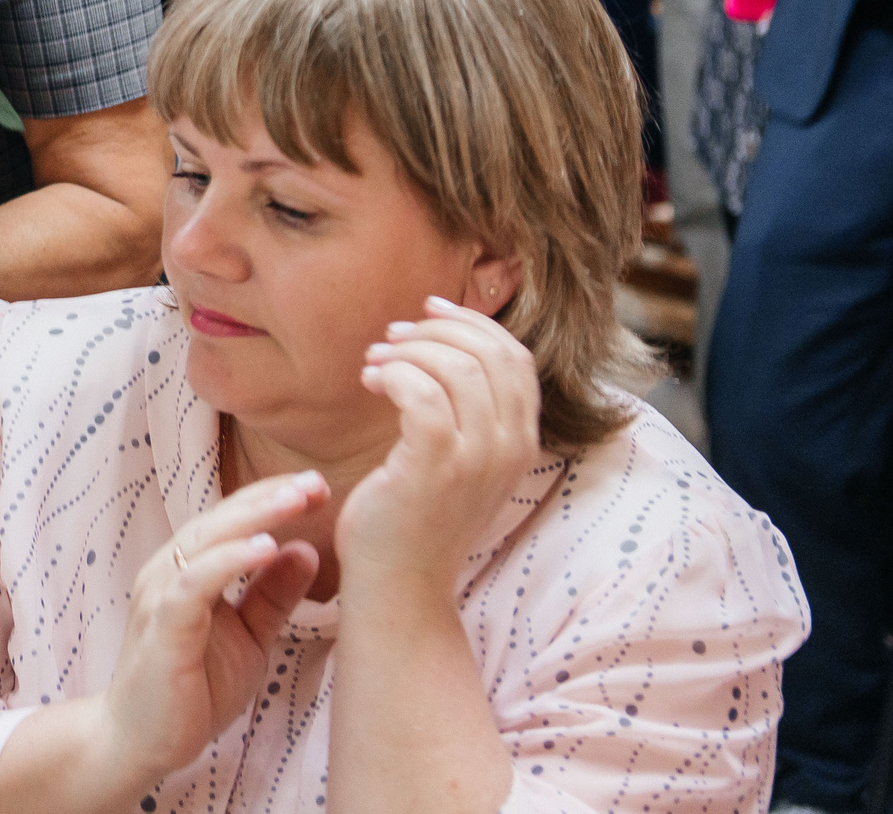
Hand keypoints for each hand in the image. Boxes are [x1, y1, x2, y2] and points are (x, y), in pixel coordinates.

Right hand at [91, 471, 325, 784]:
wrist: (141, 740)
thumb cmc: (193, 687)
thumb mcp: (249, 637)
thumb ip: (273, 595)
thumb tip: (306, 549)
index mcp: (189, 569)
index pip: (233, 521)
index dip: (273, 500)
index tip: (320, 489)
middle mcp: (169, 571)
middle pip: (221, 519)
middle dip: (269, 497)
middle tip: (316, 483)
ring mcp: (161, 595)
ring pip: (206, 540)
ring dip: (253, 518)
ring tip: (296, 501)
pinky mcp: (162, 625)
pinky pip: (195, 583)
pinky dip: (229, 560)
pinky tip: (265, 548)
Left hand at [336, 297, 541, 593]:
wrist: (400, 583)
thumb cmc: (416, 514)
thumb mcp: (459, 458)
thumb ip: (467, 407)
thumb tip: (440, 336)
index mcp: (522, 441)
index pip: (516, 358)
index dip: (474, 324)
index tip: (429, 310)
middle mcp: (510, 449)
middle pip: (488, 353)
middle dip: (435, 330)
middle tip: (391, 337)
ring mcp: (476, 460)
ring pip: (455, 367)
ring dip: (407, 351)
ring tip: (374, 363)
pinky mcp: (434, 468)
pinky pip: (421, 394)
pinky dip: (393, 373)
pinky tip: (370, 381)